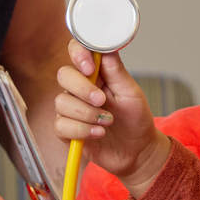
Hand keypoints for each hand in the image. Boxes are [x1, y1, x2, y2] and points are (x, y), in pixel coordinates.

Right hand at [54, 40, 171, 195]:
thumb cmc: (136, 119)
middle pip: (64, 75)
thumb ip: (116, 71)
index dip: (78, 54)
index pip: (76, 52)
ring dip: (87, 113)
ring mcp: (71, 109)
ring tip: (108, 121)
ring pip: (62, 102)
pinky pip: (61, 125)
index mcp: (96, 73)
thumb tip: (106, 47)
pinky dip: (81, 130)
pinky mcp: (67, 130)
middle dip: (82, 88)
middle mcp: (80, 88)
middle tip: (102, 100)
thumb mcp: (131, 92)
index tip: (89, 67)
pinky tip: (99, 133)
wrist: (138, 152)